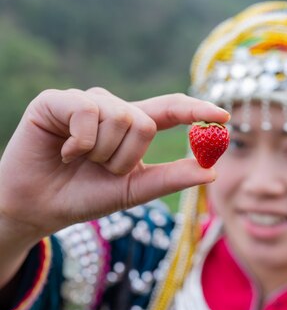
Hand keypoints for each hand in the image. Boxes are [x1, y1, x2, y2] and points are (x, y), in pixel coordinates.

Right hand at [0, 87, 229, 237]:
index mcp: (135, 126)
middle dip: (125, 158)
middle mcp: (113, 108)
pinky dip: (79, 142)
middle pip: (143, 122)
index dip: (197, 109)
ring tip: (79, 161)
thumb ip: (170, 178)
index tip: (225, 115)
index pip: (171, 108)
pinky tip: (63, 152)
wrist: (38, 208)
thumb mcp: (133, 190)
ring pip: (118, 117)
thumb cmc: (86, 196)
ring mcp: (86, 102)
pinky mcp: (57, 101)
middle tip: (100, 169)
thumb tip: (211, 170)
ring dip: (101, 153)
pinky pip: (86, 112)